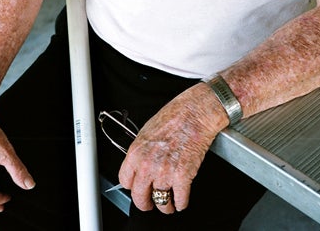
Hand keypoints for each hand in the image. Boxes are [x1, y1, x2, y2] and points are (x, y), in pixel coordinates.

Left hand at [118, 84, 225, 212]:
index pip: (125, 181)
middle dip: (146, 203)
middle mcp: (148, 165)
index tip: (137, 187)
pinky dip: (182, 203)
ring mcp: (165, 173)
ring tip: (169, 203)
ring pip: (161, 203)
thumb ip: (142, 152)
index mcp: (136, 153)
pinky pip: (180, 201)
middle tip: (150, 203)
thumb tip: (140, 165)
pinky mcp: (183, 177)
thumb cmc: (174, 117)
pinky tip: (181, 199)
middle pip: (140, 198)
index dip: (132, 186)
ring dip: (166, 206)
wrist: (194, 113)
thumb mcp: (147, 132)